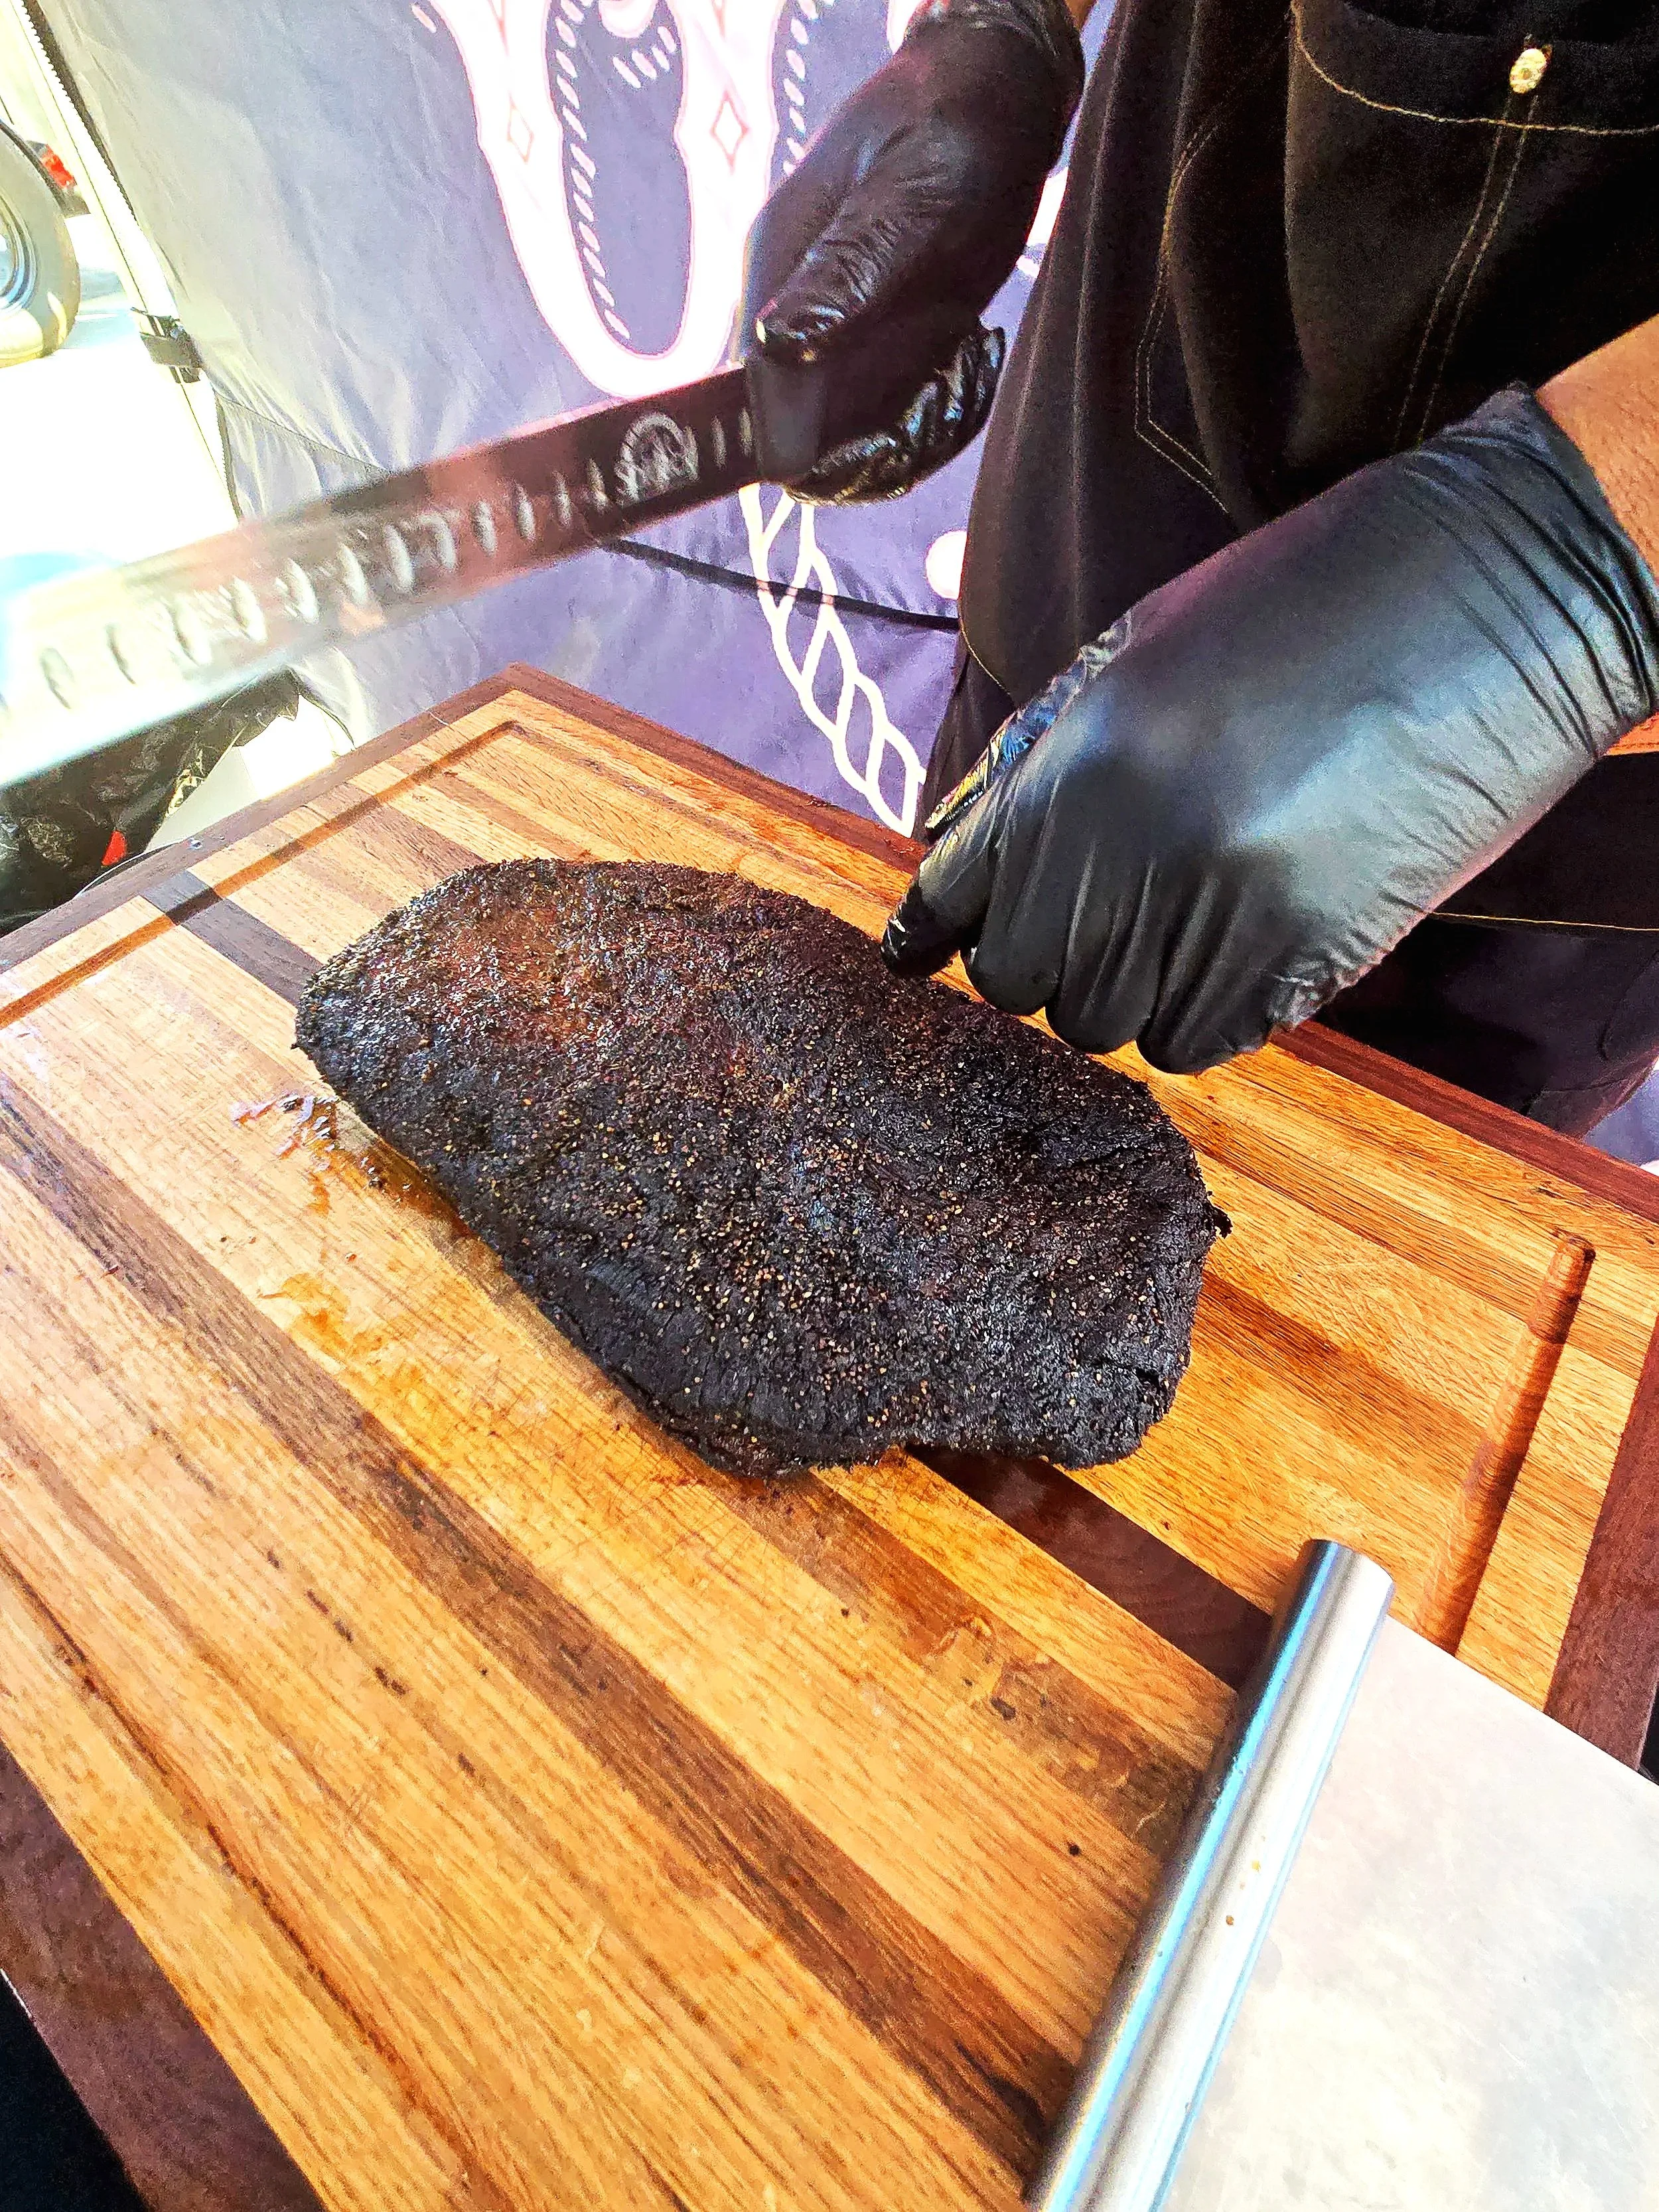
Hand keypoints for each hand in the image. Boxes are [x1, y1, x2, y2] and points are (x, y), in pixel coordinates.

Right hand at [741, 0, 1082, 502]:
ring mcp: (832, 342)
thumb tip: (778, 347)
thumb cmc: (950, 125)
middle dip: (881, 447)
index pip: (764, 404)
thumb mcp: (909, 193)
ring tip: (968, 362)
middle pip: (807, 447)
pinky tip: (970, 358)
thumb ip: (848, 272)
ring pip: (855, 446)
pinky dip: (938, 415)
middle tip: (948, 387)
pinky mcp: (873, 352)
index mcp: (778, 278)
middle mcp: (793, 322)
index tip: (894, 430)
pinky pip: (891, 423)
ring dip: (920, 433)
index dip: (818, 447)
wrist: (990, 92)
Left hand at [881, 387, 1658, 1070]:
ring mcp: (1216, 915)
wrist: (1496, 599)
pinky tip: (1230, 952)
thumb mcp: (1145, 647)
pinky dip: (1195, 1015)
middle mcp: (1128, 850)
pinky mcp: (1302, 963)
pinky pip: (1194, 1043)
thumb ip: (1046, 752)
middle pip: (1019, 982)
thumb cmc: (1312, 604)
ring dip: (1122, 992)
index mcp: (1077, 763)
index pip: (951, 893)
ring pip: (1104, 1026)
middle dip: (1038, 963)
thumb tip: (962, 838)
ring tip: (1175, 924)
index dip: (929, 933)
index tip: (917, 956)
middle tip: (1085, 925)